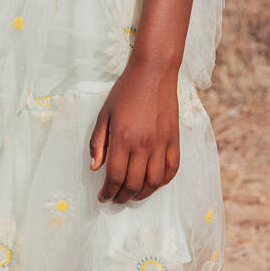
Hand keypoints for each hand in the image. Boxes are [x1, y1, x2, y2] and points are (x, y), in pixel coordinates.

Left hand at [89, 57, 180, 203]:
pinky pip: (171, 170)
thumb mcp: (105, 113)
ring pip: (153, 182)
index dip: (108, 192)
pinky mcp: (174, 140)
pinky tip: (153, 182)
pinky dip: (162, 182)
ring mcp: (161, 144)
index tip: (103, 197)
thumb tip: (95, 167)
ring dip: (142, 194)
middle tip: (115, 198)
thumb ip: (98, 142)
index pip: (114, 176)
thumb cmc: (125, 91)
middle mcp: (143, 145)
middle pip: (133, 184)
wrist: (153, 73)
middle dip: (122, 196)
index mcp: (122, 138)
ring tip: (132, 194)